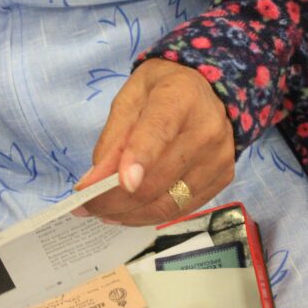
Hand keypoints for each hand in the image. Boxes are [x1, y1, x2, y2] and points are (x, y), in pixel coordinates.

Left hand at [76, 59, 234, 224]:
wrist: (206, 91)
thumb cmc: (160, 91)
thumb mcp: (128, 101)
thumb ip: (111, 141)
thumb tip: (92, 183)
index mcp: (180, 97)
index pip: (158, 132)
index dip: (137, 160)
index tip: (115, 184)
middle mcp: (207, 130)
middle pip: (157, 180)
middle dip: (114, 200)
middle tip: (85, 206)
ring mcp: (218, 158)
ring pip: (168, 203)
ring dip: (128, 215)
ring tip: (102, 212)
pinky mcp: (222, 179)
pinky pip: (181, 209)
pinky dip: (149, 216)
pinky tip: (127, 213)